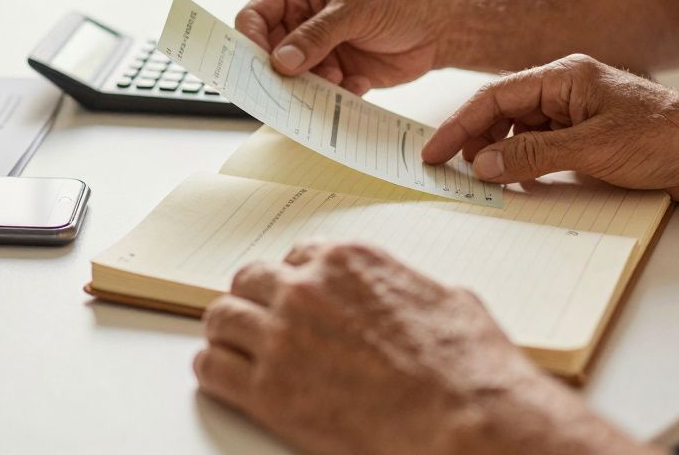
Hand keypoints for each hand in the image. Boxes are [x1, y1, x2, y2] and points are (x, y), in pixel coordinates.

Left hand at [194, 242, 646, 454]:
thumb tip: (416, 298)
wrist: (463, 422)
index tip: (292, 294)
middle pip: (250, 280)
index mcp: (349, 262)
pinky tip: (222, 376)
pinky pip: (212, 369)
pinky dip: (214, 371)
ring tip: (231, 346)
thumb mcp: (450, 301)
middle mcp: (306, 291)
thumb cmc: (467, 369)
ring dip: (227, 331)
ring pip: (221, 318)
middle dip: (255, 299)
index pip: (296, 257)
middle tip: (257, 319)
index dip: (293, 279)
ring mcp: (282, 338)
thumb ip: (412, 290)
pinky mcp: (267, 391)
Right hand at [235, 0, 454, 94]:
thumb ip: (318, 35)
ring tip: (337, 79)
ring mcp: (315, 48)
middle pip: (266, 52)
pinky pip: (317, 93)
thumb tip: (281, 60)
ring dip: (310, 85)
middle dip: (280, 71)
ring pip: (290, 77)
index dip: (251, 41)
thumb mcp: (356, 9)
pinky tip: (358, 83)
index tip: (261, 64)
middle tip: (293, 85)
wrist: (441, 25)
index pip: (254, 16)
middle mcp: (299, 19)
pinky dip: (333, 94)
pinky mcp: (333, 73)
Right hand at [422, 54, 678, 203]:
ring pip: (523, 131)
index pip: (496, 95)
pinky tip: (520, 181)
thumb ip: (531, 155)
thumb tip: (483, 163)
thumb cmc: (667, 138)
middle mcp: (570, 89)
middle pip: (505, 111)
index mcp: (566, 76)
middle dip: (477, 140)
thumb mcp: (591, 149)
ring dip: (502, 153)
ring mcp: (581, 113)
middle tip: (451, 170)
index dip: (460, 124)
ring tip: (484, 179)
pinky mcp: (593, 137)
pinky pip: (545, 147)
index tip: (435, 151)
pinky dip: (527, 163)